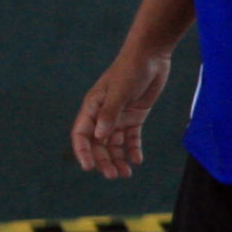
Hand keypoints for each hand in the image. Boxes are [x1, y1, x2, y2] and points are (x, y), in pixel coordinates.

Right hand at [71, 47, 173, 178]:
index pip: (81, 134)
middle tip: (114, 175)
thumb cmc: (130, 69)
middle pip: (99, 143)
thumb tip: (99, 136)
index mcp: (92, 107)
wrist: (150, 56)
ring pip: (114, 144)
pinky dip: (132, 149)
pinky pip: (131, 137)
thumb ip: (109, 114)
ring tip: (126, 174)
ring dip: (118, 159)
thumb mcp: (119, 91)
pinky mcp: (135, 116)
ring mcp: (119, 116)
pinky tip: (137, 160)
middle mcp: (103, 115)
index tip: (89, 167)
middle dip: (104, 160)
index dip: (83, 151)